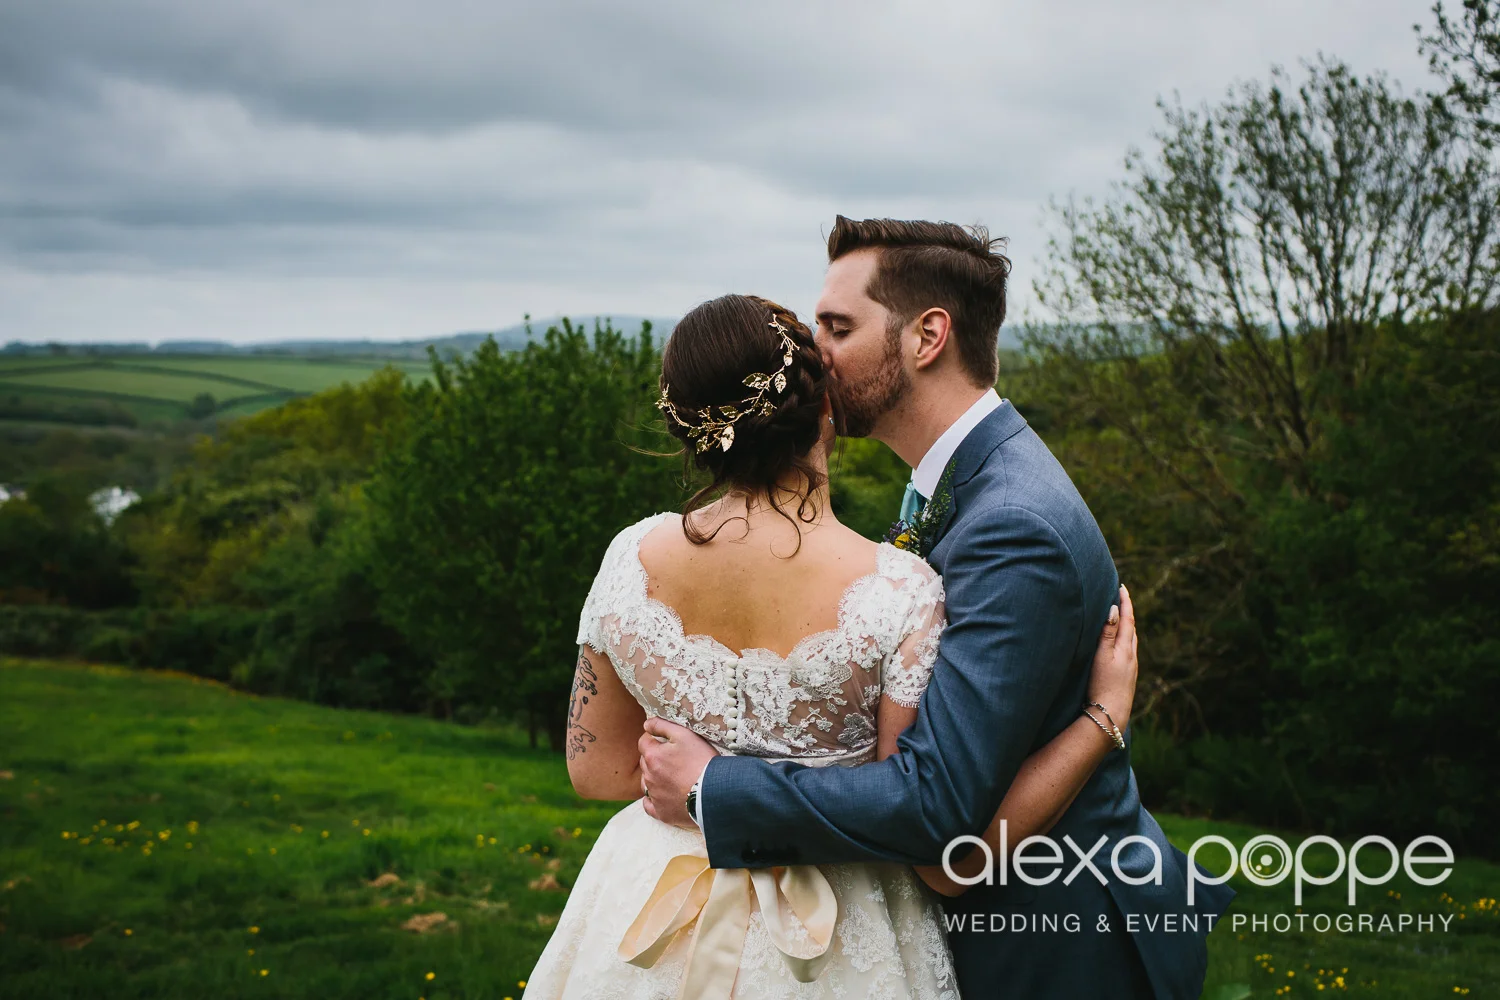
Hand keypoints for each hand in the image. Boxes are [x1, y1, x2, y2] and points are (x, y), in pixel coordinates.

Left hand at [638, 717, 716, 829]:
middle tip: (674, 757)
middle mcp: (649, 777)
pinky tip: (663, 795)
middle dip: (655, 757)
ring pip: (646, 782)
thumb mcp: (685, 735)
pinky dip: (652, 799)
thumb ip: (662, 725)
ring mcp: (654, 796)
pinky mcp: (662, 812)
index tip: (666, 741)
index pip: (643, 742)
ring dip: (654, 777)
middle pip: (645, 762)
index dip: (654, 738)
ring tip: (672, 776)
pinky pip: (649, 805)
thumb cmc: (702, 761)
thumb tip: (646, 724)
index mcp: (652, 756)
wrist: (715, 793)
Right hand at [1087, 585, 1137, 723]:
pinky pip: (1129, 651)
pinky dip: (1126, 640)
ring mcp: (1132, 667)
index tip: (1122, 587)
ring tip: (1121, 618)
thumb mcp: (1102, 655)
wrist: (1111, 712)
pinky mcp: (1128, 676)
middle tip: (1121, 598)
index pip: (1127, 618)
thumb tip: (1114, 610)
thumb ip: (1107, 633)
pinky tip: (1120, 646)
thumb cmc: (1102, 683)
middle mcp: (1132, 656)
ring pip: (1132, 641)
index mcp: (1126, 648)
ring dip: (1127, 626)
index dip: (1125, 602)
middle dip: (1127, 612)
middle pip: (1132, 628)